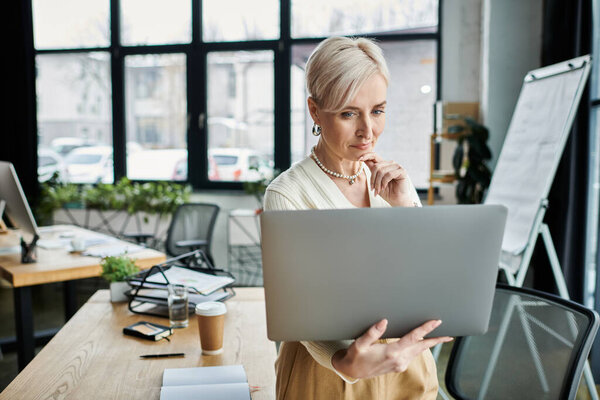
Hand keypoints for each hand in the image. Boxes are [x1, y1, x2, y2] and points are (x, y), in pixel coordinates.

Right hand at [331, 319, 452, 379]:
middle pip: (422, 347)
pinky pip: (413, 355)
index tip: (436, 322)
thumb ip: (372, 332)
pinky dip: (420, 348)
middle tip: (449, 333)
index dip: (426, 328)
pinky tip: (422, 343)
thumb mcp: (360, 343)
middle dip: (436, 339)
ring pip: (419, 352)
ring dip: (430, 344)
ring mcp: (400, 364)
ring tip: (440, 337)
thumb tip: (384, 321)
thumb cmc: (356, 356)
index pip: (413, 338)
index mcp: (391, 352)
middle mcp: (399, 360)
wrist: (353, 372)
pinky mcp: (399, 366)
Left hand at [358, 153, 413, 206]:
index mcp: (384, 164)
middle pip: (376, 166)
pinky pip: (389, 174)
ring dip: (377, 183)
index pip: (374, 156)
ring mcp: (397, 166)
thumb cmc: (386, 191)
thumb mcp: (376, 180)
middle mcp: (390, 163)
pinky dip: (384, 182)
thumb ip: (372, 170)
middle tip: (372, 189)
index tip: (359, 159)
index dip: (366, 155)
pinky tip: (384, 187)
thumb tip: (363, 159)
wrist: (396, 200)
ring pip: (381, 171)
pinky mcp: (402, 171)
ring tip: (378, 190)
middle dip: (372, 179)